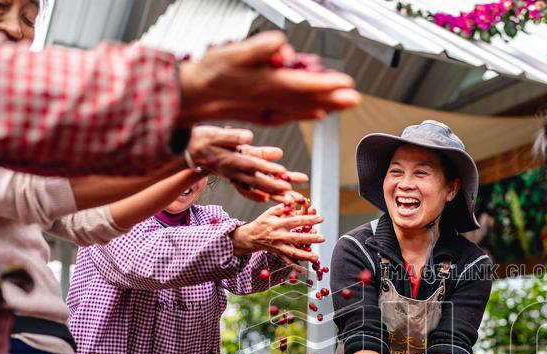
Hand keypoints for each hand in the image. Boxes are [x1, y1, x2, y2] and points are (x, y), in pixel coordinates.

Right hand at [177, 32, 360, 125]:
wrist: (191, 97)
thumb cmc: (208, 73)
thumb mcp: (231, 52)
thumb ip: (258, 48)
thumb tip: (282, 45)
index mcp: (265, 84)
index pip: (304, 85)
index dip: (327, 85)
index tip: (346, 84)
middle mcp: (269, 100)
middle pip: (309, 100)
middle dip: (334, 99)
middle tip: (355, 99)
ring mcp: (266, 110)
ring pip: (302, 109)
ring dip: (325, 107)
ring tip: (344, 104)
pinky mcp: (261, 114)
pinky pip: (290, 115)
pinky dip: (306, 114)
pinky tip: (317, 114)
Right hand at [186, 126, 306, 201]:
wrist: (188, 152)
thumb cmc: (202, 140)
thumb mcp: (215, 134)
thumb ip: (233, 136)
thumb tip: (250, 137)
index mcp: (231, 161)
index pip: (253, 165)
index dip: (268, 168)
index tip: (282, 171)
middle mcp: (234, 172)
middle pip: (257, 181)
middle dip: (274, 187)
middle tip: (291, 192)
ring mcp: (233, 176)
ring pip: (255, 187)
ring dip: (271, 193)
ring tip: (287, 199)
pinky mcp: (233, 177)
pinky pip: (245, 190)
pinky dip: (255, 195)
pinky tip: (266, 199)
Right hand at [231, 202, 323, 264]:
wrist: (251, 237)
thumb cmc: (263, 223)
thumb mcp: (270, 212)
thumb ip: (282, 207)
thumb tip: (294, 200)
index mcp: (278, 224)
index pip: (296, 221)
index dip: (308, 219)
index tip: (321, 219)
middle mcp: (279, 236)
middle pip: (296, 238)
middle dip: (310, 238)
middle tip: (322, 238)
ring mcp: (279, 247)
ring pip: (293, 252)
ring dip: (305, 255)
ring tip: (316, 257)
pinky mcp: (278, 254)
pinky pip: (288, 261)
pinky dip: (296, 266)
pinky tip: (305, 270)